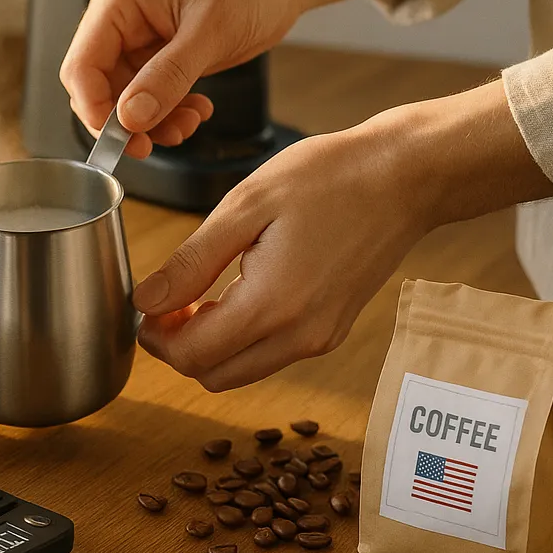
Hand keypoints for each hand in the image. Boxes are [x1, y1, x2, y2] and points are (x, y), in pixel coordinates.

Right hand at [58, 0, 422, 158]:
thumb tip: (130, 117)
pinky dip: (168, 112)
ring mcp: (139, 39)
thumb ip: (167, 77)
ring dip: (151, 121)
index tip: (119, 138)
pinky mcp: (160, 55)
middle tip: (149, 144)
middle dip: (123, 120)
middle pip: (96, 86)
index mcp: (118, 2)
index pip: (82, 65)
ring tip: (187, 125)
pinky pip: (150, 95)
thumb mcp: (209, 32)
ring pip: (124, 97)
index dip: (93, 107)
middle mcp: (121, 21)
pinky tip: (196, 110)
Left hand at [132, 81, 552, 390]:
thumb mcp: (245, 206)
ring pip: (242, 370)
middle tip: (167, 300)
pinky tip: (235, 291)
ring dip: (209, 344)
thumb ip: (192, 261)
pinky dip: (241, 337)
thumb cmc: (330, 178)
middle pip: (214, 375)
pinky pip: (271, 354)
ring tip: (198, 293)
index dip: (156, 338)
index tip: (145, 305)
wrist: (407, 177)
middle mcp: (301, 336)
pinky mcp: (332, 329)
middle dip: (178, 347)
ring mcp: (321, 337)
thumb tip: (146, 301)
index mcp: (273, 306)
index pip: (193, 357)